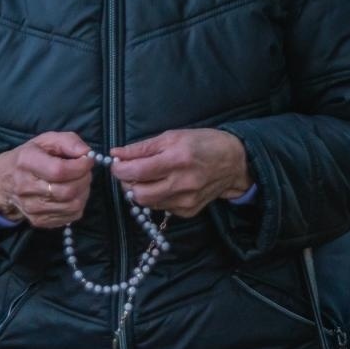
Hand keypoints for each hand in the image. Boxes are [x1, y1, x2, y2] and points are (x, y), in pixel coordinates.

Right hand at [0, 132, 94, 228]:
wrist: (4, 181)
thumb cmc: (30, 156)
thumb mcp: (46, 140)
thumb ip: (69, 141)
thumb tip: (86, 153)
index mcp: (26, 162)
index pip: (58, 171)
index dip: (79, 166)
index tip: (87, 160)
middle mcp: (26, 187)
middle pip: (67, 191)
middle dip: (84, 179)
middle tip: (85, 171)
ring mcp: (31, 208)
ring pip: (72, 205)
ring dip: (84, 192)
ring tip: (79, 181)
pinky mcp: (39, 221)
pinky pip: (71, 216)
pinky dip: (79, 204)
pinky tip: (73, 194)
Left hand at [110, 129, 251, 217]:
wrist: (234, 162)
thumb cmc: (203, 143)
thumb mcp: (172, 136)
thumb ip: (142, 148)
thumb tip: (116, 154)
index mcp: (177, 159)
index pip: (137, 172)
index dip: (119, 169)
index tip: (116, 163)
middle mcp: (182, 183)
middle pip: (138, 194)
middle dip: (127, 184)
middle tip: (129, 172)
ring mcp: (186, 201)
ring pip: (148, 203)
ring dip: (140, 191)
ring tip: (147, 177)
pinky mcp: (189, 211)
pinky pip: (161, 207)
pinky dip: (156, 197)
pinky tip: (165, 185)